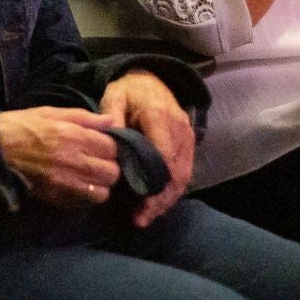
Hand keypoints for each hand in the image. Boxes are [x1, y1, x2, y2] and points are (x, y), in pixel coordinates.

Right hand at [0, 105, 120, 208]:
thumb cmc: (20, 126)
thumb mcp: (51, 112)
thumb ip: (84, 117)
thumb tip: (111, 121)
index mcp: (74, 136)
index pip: (112, 147)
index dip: (109, 146)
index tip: (100, 145)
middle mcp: (74, 161)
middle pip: (112, 172)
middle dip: (108, 167)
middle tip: (96, 162)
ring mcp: (66, 183)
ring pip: (101, 192)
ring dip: (98, 185)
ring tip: (88, 177)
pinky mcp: (56, 198)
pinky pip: (83, 204)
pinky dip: (85, 197)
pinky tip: (76, 187)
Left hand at [100, 71, 194, 227]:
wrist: (151, 80)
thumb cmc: (129, 91)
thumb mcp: (113, 96)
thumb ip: (111, 116)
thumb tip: (111, 140)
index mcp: (159, 116)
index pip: (162, 154)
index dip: (154, 181)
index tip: (140, 201)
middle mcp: (179, 129)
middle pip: (175, 171)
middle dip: (159, 199)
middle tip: (140, 218)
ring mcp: (186, 138)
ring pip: (183, 176)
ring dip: (166, 200)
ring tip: (145, 218)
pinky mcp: (188, 145)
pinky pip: (184, 172)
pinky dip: (171, 192)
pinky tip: (156, 206)